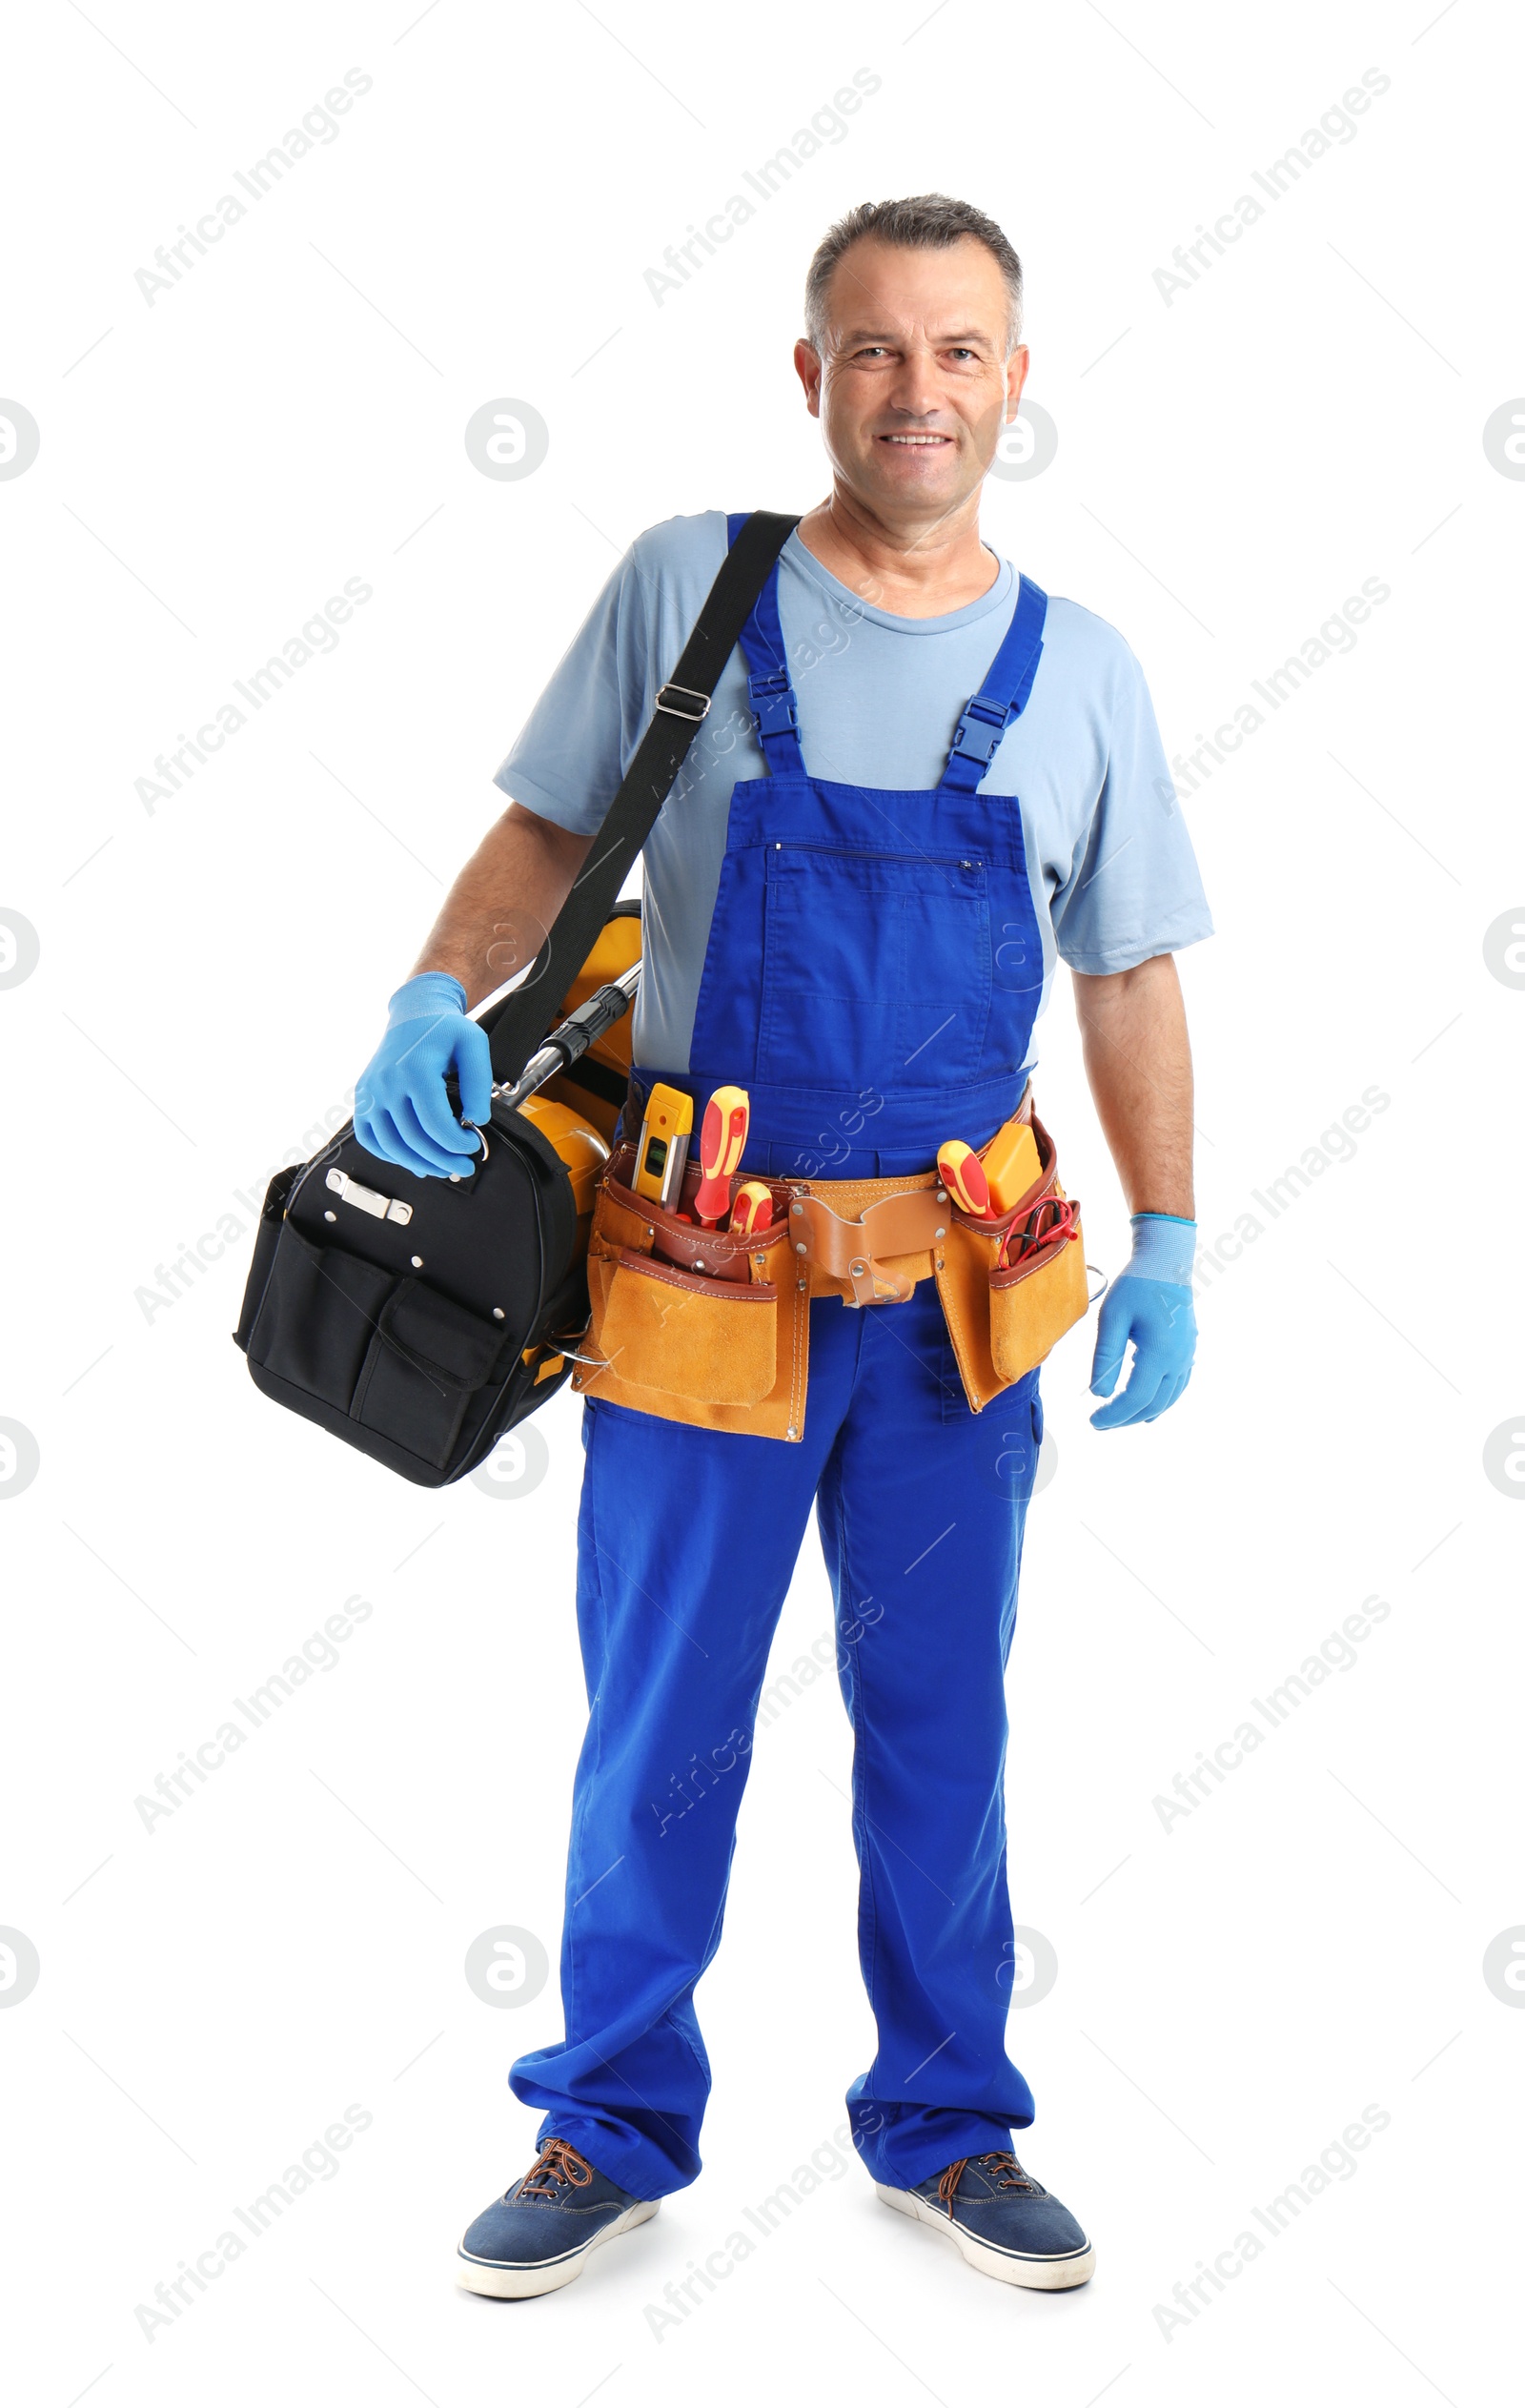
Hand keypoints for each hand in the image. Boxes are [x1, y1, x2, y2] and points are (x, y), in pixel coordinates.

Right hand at [353, 972, 491, 1179]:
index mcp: (414, 1069)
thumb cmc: (444, 1029)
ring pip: (391, 1146)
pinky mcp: (362, 1098)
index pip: (435, 1123)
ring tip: (443, 1168)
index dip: (457, 1143)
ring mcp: (370, 1092)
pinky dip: (390, 1156)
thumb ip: (478, 1083)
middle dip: (444, 1161)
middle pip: (414, 1139)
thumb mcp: (473, 1044)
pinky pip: (369, 1139)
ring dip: (419, 1164)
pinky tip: (413, 1159)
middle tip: (465, 1167)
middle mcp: (387, 1083)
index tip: (473, 1145)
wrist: (413, 1014)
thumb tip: (476, 1120)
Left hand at [1089, 1214, 1196, 1428]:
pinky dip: (1161, 1402)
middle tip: (1099, 1423)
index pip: (1135, 1398)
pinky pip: (1178, 1387)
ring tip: (1117, 1418)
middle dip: (1125, 1418)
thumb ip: (1105, 1357)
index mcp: (1159, 1352)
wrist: (1167, 1261)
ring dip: (1142, 1413)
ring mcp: (1187, 1356)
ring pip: (1168, 1400)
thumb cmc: (1136, 1285)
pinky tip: (1148, 1408)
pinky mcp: (1188, 1351)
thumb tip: (1099, 1394)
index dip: (1114, 1414)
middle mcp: (1178, 1359)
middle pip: (1152, 1405)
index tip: (1093, 1420)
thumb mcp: (1111, 1318)